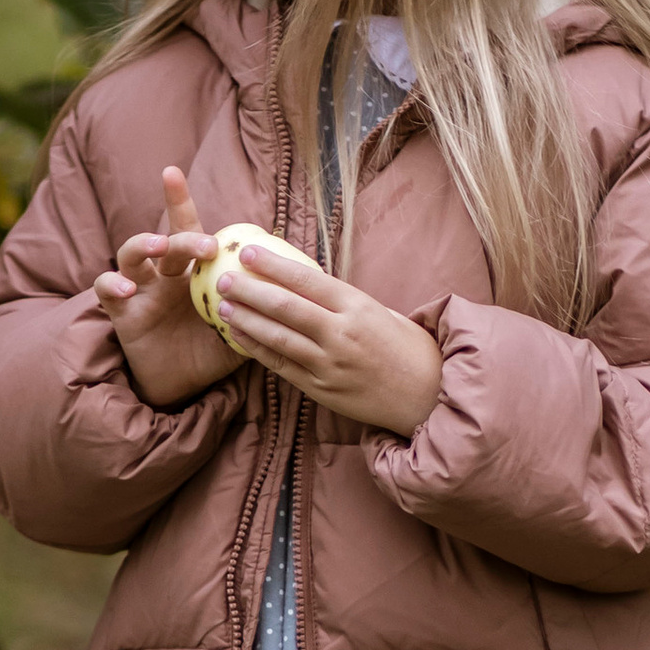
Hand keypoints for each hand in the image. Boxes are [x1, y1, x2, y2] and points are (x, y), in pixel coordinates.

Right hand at [94, 165, 241, 408]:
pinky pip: (106, 288)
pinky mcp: (122, 312)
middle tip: (206, 246)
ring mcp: (140, 291)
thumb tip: (293, 293)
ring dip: (142, 244)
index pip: (186, 229)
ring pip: (131, 254)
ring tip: (158, 247)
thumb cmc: (210, 352)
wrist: (182, 387)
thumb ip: (258, 311)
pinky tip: (126, 287)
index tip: (172, 172)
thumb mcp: (240, 330)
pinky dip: (112, 282)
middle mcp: (164, 276)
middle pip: (166, 241)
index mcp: (191, 272)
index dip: (178, 200)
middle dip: (183, 236)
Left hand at [211, 242, 444, 436]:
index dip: (272, 265)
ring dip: (246, 319)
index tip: (247, 252)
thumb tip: (305, 282)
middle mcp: (341, 333)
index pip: (306, 279)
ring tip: (221, 304)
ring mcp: (328, 364)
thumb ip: (343, 300)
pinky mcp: (321, 389)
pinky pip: (281, 365)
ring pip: (277, 337)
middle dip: (249, 290)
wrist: (427, 397)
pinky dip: (256, 349)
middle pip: (285, 306)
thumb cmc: (407, 348)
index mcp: (358, 306)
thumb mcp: (381, 312)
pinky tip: (237, 335)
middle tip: (224, 278)